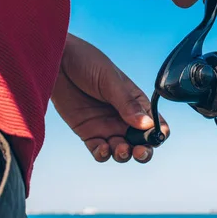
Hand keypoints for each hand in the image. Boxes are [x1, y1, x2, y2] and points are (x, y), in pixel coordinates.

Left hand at [51, 33, 169, 163]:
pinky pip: (99, 151)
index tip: (155, 138)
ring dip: (124, 154)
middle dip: (144, 151)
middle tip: (140, 151)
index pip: (155, 123)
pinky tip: (102, 148)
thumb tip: (147, 124)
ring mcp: (106, 127)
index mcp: (136, 102)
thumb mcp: (110, 80)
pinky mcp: (88, 133)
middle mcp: (124, 118)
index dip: (159, 134)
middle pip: (141, 142)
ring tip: (120, 148)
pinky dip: (103, 154)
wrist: (57, 62)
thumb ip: (127, 104)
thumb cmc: (87, 63)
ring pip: (122, 150)